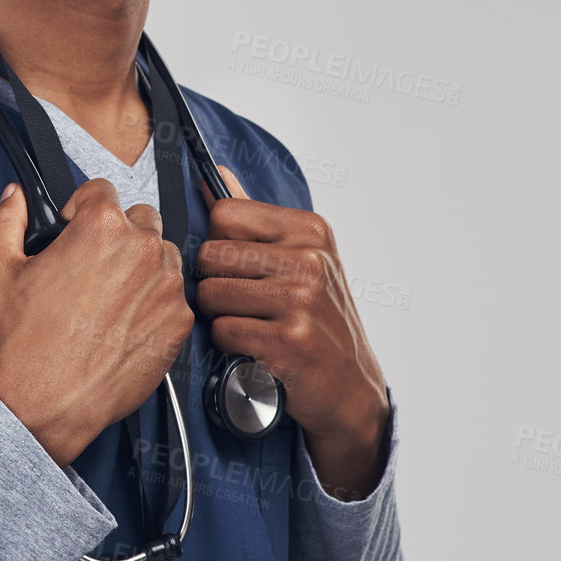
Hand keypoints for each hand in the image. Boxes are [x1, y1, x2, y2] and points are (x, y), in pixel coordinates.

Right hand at [0, 178, 194, 466]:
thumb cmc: (22, 342)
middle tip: (91, 264)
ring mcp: (167, 286)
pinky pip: (174, 295)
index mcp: (101, 227)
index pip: (101, 189)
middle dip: (117, 232)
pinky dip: (154, 302)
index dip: (80, 207)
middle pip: (140, 217)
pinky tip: (123, 322)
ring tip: (109, 294)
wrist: (46, 404)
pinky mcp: (178, 321)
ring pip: (162, 255)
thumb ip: (5, 221)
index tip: (72, 228)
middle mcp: (142, 249)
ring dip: (142, 264)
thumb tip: (14, 197)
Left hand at [195, 165, 391, 499]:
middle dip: (214, 281)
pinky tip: (255, 346)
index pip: (225, 214)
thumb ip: (254, 218)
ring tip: (250, 323)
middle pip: (210, 254)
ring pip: (210, 294)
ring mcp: (301, 299)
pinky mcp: (288, 340)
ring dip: (219, 315)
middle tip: (242, 301)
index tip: (238, 265)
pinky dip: (230, 344)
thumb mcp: (300, 257)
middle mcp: (309, 259)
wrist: (350, 385)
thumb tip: (216, 175)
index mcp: (310, 229)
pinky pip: (222, 331)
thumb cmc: (319, 318)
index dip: (218, 243)